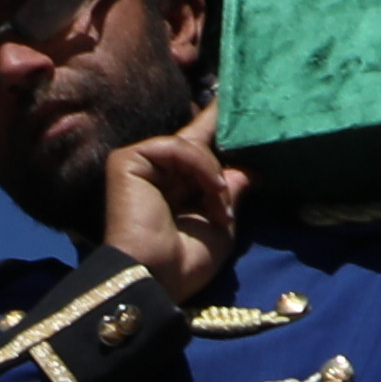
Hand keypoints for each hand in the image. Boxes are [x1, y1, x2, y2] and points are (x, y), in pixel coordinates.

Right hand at [97, 123, 245, 304]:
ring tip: (220, 208)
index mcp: (174, 186)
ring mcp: (141, 163)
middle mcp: (157, 171)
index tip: (237, 102)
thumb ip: (230, 193)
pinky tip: (211, 191)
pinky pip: (175, 147)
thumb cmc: (185, 263)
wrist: (156, 279)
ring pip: (190, 145)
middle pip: (196, 138)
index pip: (198, 146)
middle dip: (223, 133)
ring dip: (213, 174)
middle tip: (253, 114)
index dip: (215, 124)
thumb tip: (247, 170)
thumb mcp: (221, 226)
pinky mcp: (127, 161)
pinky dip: (199, 166)